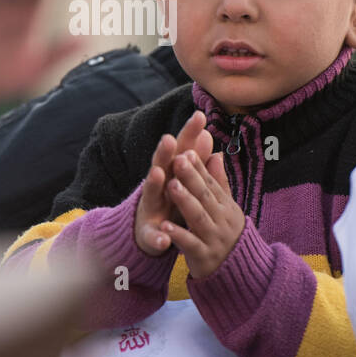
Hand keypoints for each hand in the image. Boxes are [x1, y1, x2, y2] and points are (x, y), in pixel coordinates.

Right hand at [133, 112, 212, 255]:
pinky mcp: (148, 233)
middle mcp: (158, 187)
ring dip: (153, 183)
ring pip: (150, 193)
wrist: (150, 235)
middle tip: (169, 139)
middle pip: (161, 165)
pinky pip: (152, 235)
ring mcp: (151, 208)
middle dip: (164, 153)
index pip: (182, 151)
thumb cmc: (170, 202)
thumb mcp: (183, 182)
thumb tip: (207, 135)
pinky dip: (156, 238)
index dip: (190, 133)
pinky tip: (162, 241)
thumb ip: (194, 162)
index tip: (201, 115)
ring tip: (158, 173)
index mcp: (171, 174)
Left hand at [158, 150, 245, 278]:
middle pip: (205, 196)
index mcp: (226, 207)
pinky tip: (164, 227)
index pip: (211, 184)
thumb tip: (216, 154)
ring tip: (171, 185)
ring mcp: (214, 239)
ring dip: (185, 201)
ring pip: (198, 217)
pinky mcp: (204, 257)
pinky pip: (190, 244)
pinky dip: (178, 236)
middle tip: (178, 160)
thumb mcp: (226, 209)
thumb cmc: (227, 235)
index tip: (186, 152)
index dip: (199, 168)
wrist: (239, 273)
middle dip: (191, 178)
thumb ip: (219, 183)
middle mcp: (222, 220)